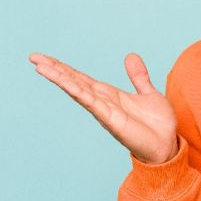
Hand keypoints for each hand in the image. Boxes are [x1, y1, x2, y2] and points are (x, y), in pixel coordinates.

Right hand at [28, 52, 177, 164]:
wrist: (167, 144)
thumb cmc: (157, 124)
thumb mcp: (148, 93)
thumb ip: (138, 76)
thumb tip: (130, 56)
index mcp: (109, 95)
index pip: (81, 78)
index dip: (64, 68)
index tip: (45, 57)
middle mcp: (102, 102)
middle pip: (74, 82)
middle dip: (54, 69)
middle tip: (33, 57)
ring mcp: (104, 111)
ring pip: (78, 90)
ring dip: (60, 78)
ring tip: (40, 66)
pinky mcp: (111, 119)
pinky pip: (92, 103)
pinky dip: (78, 92)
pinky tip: (65, 83)